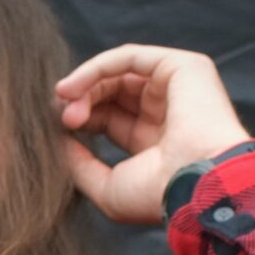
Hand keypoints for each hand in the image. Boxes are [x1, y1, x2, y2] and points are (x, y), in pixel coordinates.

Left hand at [56, 44, 253, 225]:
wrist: (197, 186)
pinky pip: (129, 57)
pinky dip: (96, 67)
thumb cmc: (157, 197)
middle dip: (80, 101)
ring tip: (64, 103)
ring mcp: (177, 87)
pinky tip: (73, 87)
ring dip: (85, 85)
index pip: (109, 119)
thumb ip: (81, 165)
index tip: (57, 129)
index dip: (81, 119)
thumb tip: (61, 142)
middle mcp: (167, 112)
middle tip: (62, 119)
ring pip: (118, 73)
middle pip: (111, 93)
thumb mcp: (108, 187)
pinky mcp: (183, 67)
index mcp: (156, 142)